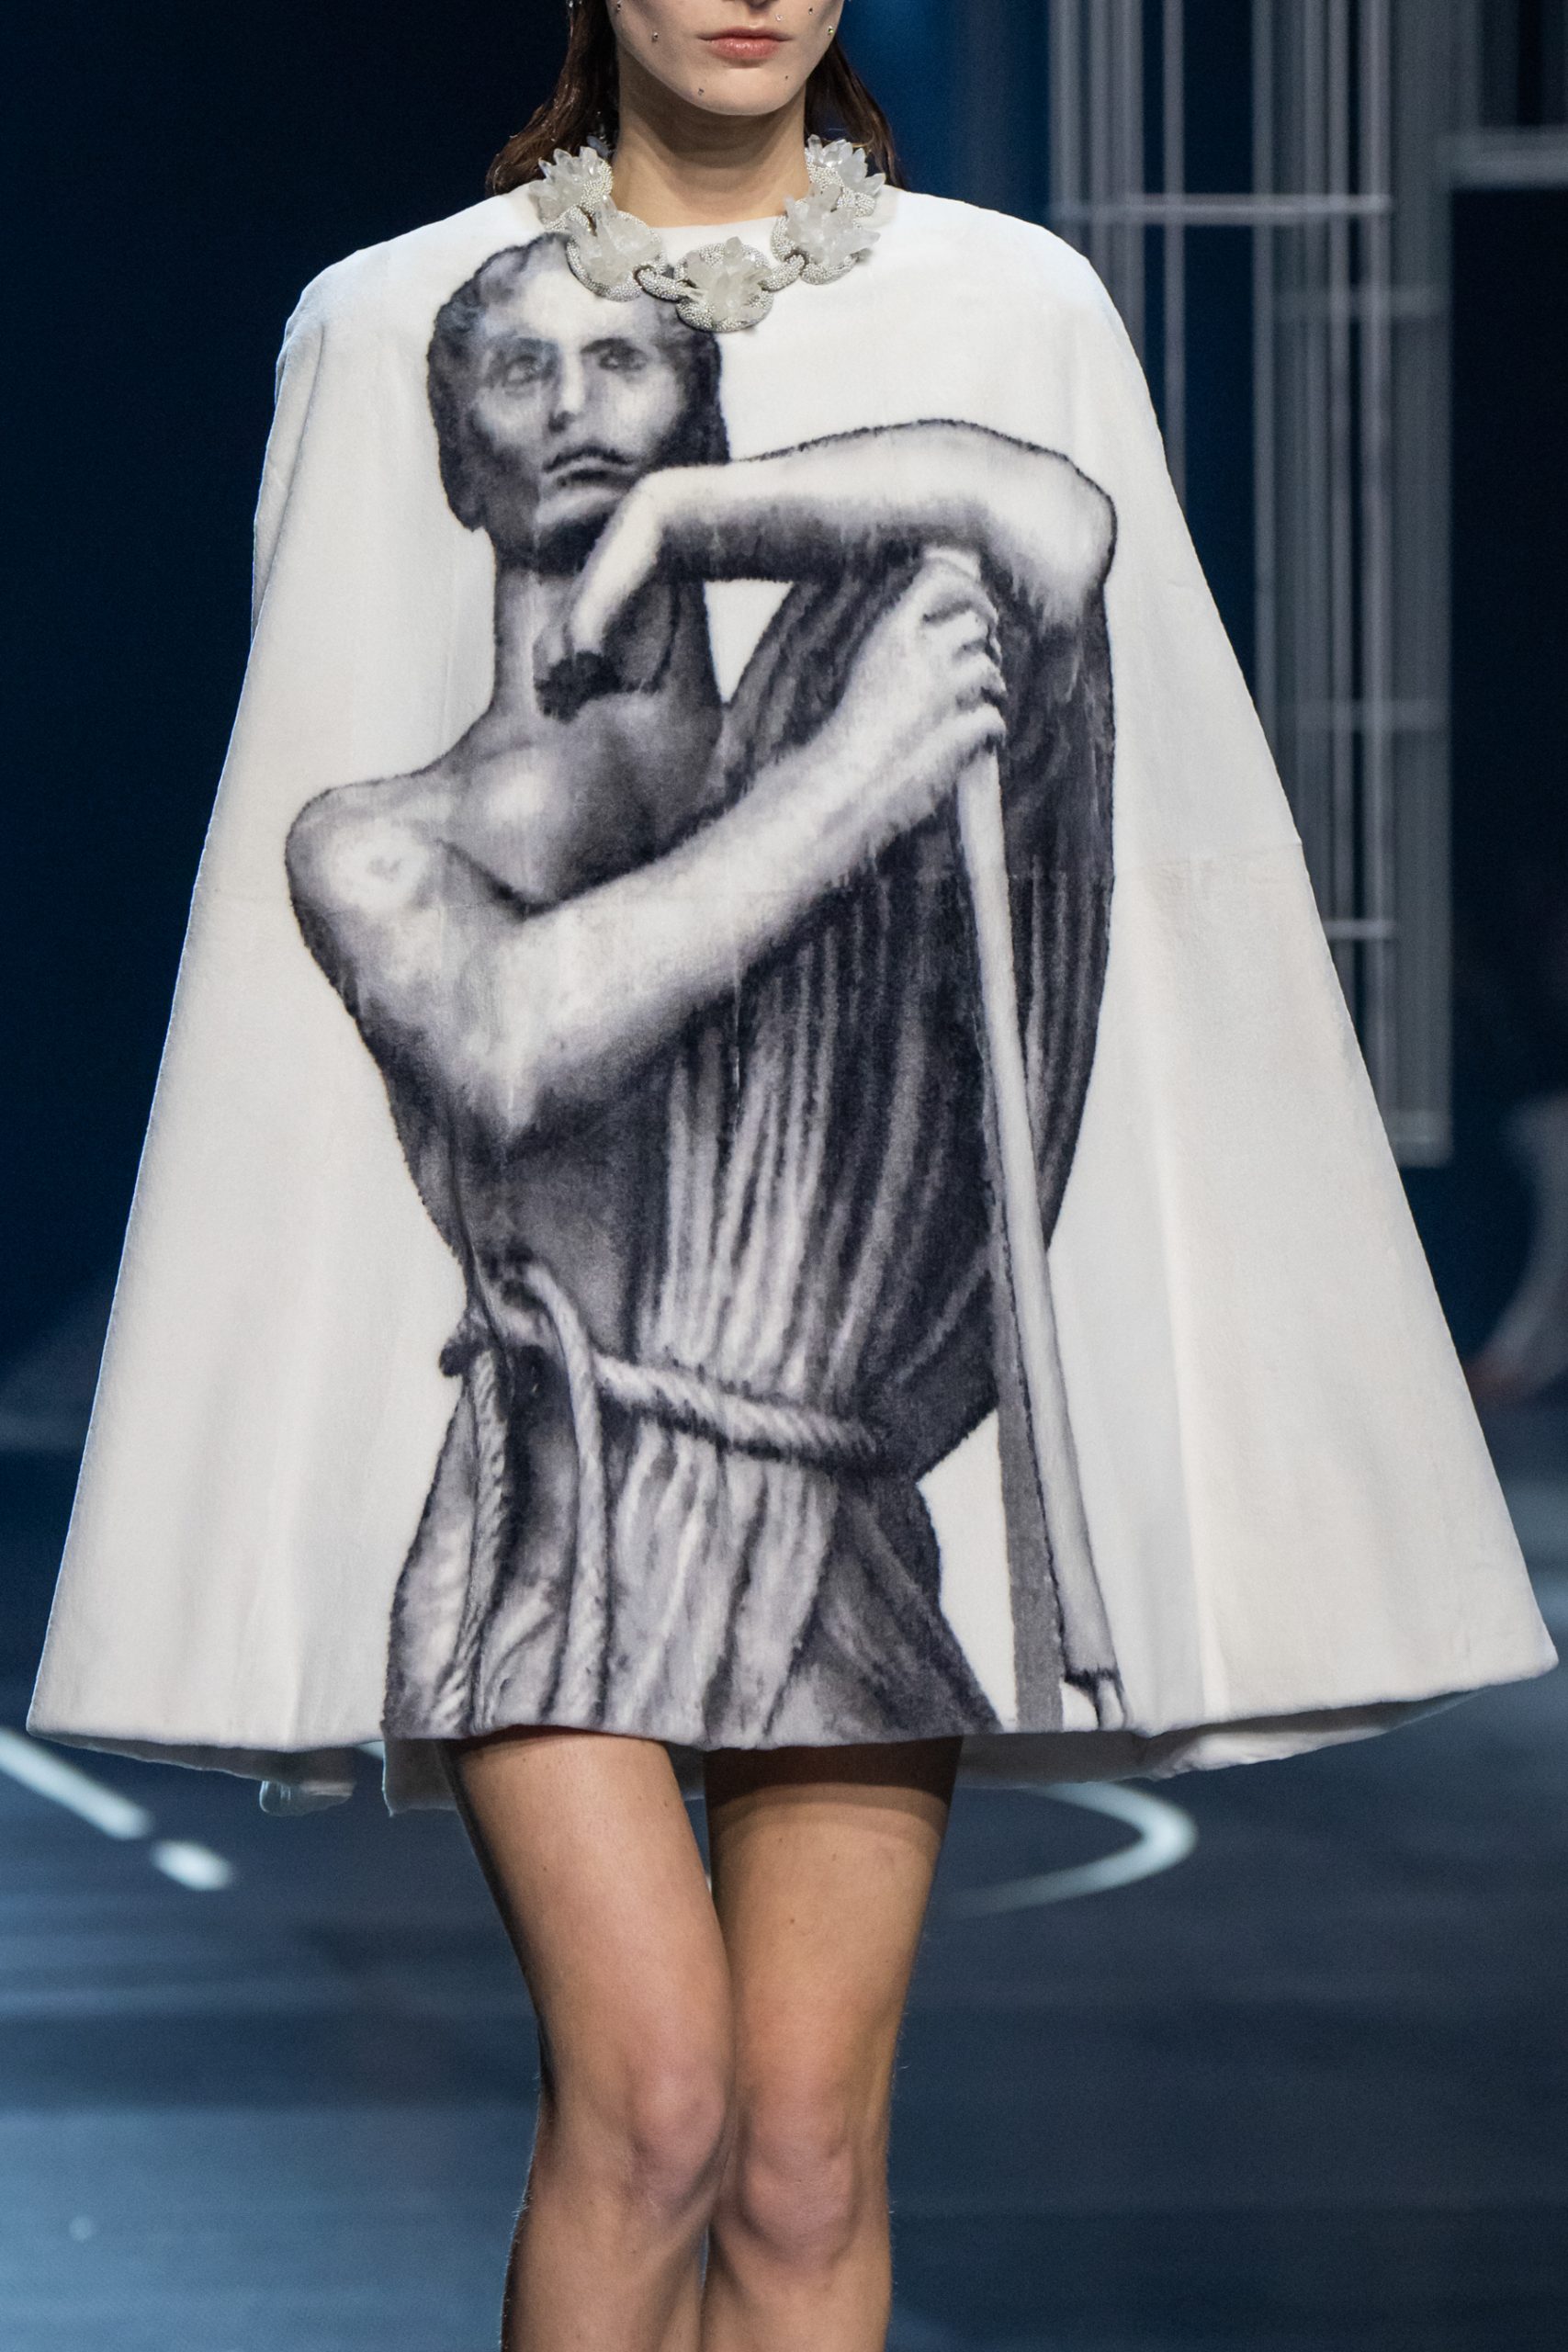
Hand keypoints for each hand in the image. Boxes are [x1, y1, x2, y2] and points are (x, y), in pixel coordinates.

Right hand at [819, 552, 1006, 853]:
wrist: (841, 787)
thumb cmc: (842, 740)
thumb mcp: (864, 676)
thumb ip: (900, 655)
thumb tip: (937, 640)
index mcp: (890, 636)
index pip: (940, 580)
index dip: (971, 590)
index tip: (979, 611)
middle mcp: (921, 655)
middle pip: (976, 623)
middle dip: (986, 642)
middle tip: (982, 662)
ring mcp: (944, 693)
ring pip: (989, 669)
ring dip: (992, 686)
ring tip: (982, 703)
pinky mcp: (961, 731)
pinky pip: (993, 719)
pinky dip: (992, 731)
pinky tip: (982, 744)